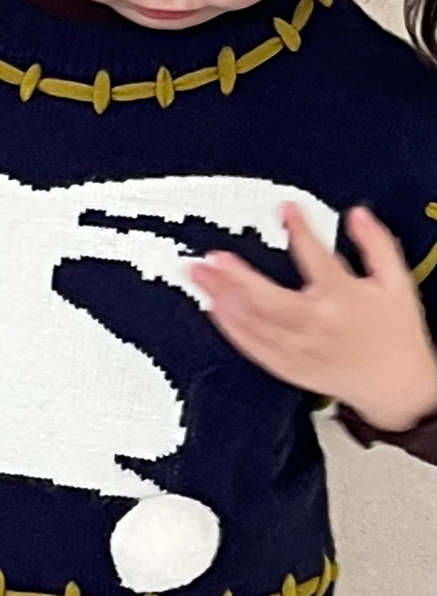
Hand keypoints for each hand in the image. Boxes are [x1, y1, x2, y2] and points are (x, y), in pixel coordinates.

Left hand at [189, 202, 436, 431]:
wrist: (396, 386)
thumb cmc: (395, 334)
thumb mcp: (396, 282)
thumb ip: (375, 245)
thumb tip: (358, 215)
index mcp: (344, 298)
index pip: (317, 258)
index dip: (301, 230)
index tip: (285, 210)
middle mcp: (317, 324)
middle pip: (269, 299)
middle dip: (237, 277)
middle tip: (212, 258)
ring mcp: (298, 347)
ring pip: (253, 321)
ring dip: (223, 297)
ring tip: (199, 275)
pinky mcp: (286, 365)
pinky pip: (251, 345)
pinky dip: (229, 326)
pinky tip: (212, 307)